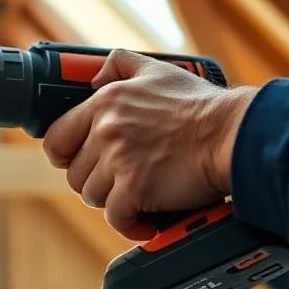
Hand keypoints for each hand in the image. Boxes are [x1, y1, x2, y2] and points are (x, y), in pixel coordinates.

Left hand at [43, 50, 257, 240]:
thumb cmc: (201, 105)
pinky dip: (130, 223)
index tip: (73, 162)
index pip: (56, 137)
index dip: (63, 155)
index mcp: (106, 102)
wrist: (232, 134)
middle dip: (95, 181)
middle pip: (74, 172)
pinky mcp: (135, 187)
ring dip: (113, 201)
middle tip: (118, 182)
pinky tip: (144, 219)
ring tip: (136, 196)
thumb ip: (120, 65)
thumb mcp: (157, 70)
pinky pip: (116, 217)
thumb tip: (95, 76)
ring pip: (92, 196)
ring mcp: (119, 159)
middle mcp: (106, 129)